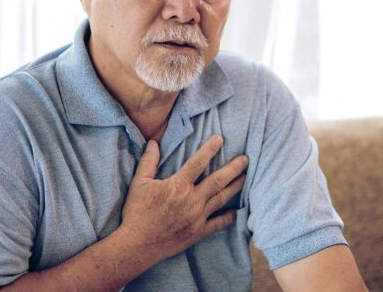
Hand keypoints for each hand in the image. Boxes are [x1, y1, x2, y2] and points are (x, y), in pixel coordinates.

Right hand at [117, 135, 247, 260]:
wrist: (137, 244)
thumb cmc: (137, 212)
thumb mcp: (139, 183)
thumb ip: (148, 161)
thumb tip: (153, 142)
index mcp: (178, 186)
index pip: (198, 163)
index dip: (210, 149)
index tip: (221, 139)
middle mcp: (192, 200)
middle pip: (218, 180)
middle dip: (234, 168)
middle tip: (246, 159)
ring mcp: (197, 217)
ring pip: (221, 199)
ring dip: (235, 187)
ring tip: (245, 177)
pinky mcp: (198, 232)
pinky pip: (218, 224)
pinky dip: (228, 218)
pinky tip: (236, 212)